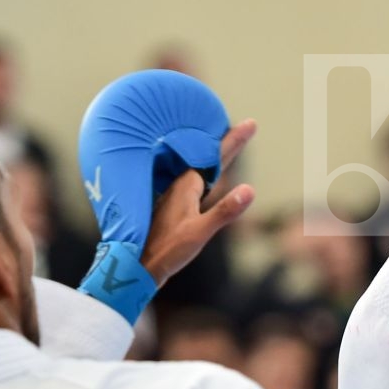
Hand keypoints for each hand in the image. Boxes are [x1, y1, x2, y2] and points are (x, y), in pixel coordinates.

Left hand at [140, 119, 256, 285]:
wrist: (137, 266)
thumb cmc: (168, 250)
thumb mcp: (200, 232)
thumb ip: (225, 211)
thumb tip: (250, 189)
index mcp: (188, 184)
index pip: (217, 157)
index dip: (235, 140)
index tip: (251, 123)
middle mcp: (180, 184)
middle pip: (207, 158)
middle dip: (226, 143)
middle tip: (245, 127)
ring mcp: (174, 194)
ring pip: (197, 169)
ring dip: (211, 156)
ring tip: (225, 143)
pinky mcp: (170, 206)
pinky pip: (190, 180)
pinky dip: (201, 172)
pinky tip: (202, 175)